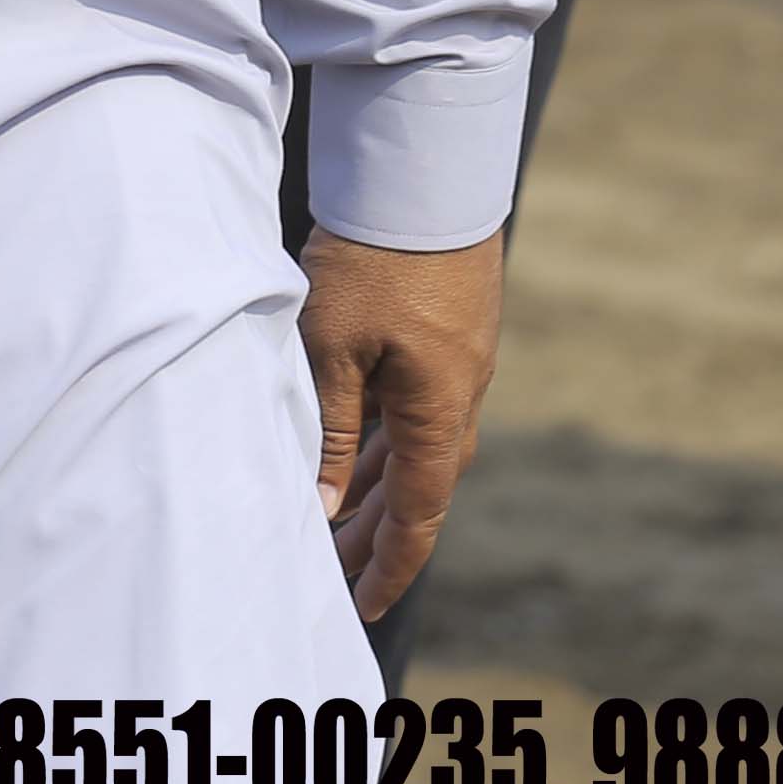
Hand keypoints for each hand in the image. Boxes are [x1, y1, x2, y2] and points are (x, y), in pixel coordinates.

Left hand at [298, 227, 503, 619]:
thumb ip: (330, 428)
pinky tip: (352, 453)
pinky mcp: (443, 339)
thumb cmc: (372, 262)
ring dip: (377, 488)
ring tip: (335, 525)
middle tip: (334, 575)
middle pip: (416, 488)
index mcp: (438, 413)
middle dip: (375, 535)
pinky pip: (413, 411)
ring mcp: (454, 368)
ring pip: (414, 449)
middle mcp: (457, 400)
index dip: (389, 565)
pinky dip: (382, 442)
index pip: (417, 514)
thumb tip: (324, 504)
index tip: (363, 606)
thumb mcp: (333, 349)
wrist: (423, 177)